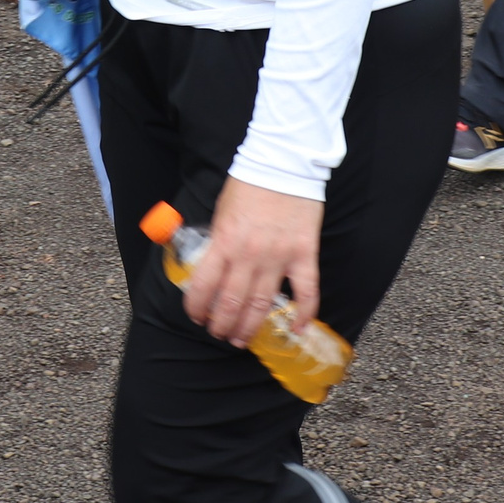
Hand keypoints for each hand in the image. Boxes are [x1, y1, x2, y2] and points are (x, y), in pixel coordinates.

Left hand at [177, 177, 322, 347]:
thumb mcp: (220, 213)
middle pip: (231, 304)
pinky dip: (303, 314)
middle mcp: (248, 255)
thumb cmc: (248, 184)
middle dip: (222, 326)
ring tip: (242, 340)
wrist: (283, 162)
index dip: (197, 309)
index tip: (197, 317)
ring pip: (263, 304)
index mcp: (223, 242)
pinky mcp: (304, 254)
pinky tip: (296, 329)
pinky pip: (306, 291)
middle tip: (220, 334)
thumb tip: (211, 268)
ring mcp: (278, 257)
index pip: (203, 287)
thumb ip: (217, 242)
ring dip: (250, 327)